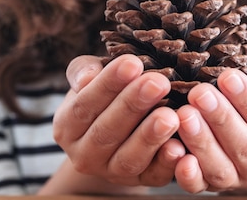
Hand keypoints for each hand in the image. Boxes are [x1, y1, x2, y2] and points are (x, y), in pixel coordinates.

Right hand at [52, 54, 185, 190]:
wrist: (120, 131)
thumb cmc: (106, 94)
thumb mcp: (90, 77)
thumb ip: (84, 71)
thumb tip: (87, 77)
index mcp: (67, 126)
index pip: (84, 105)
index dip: (108, 84)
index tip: (132, 63)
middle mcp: (84, 155)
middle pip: (106, 132)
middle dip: (133, 106)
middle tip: (158, 83)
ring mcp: (111, 173)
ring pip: (128, 158)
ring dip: (150, 137)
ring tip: (170, 115)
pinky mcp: (140, 182)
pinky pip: (153, 177)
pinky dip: (167, 164)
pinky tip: (179, 147)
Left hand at [173, 69, 246, 192]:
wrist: (237, 135)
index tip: (228, 77)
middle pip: (245, 147)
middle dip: (221, 118)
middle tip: (199, 93)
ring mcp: (235, 181)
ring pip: (220, 168)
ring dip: (201, 142)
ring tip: (184, 115)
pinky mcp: (208, 188)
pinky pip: (197, 187)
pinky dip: (188, 173)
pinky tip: (176, 152)